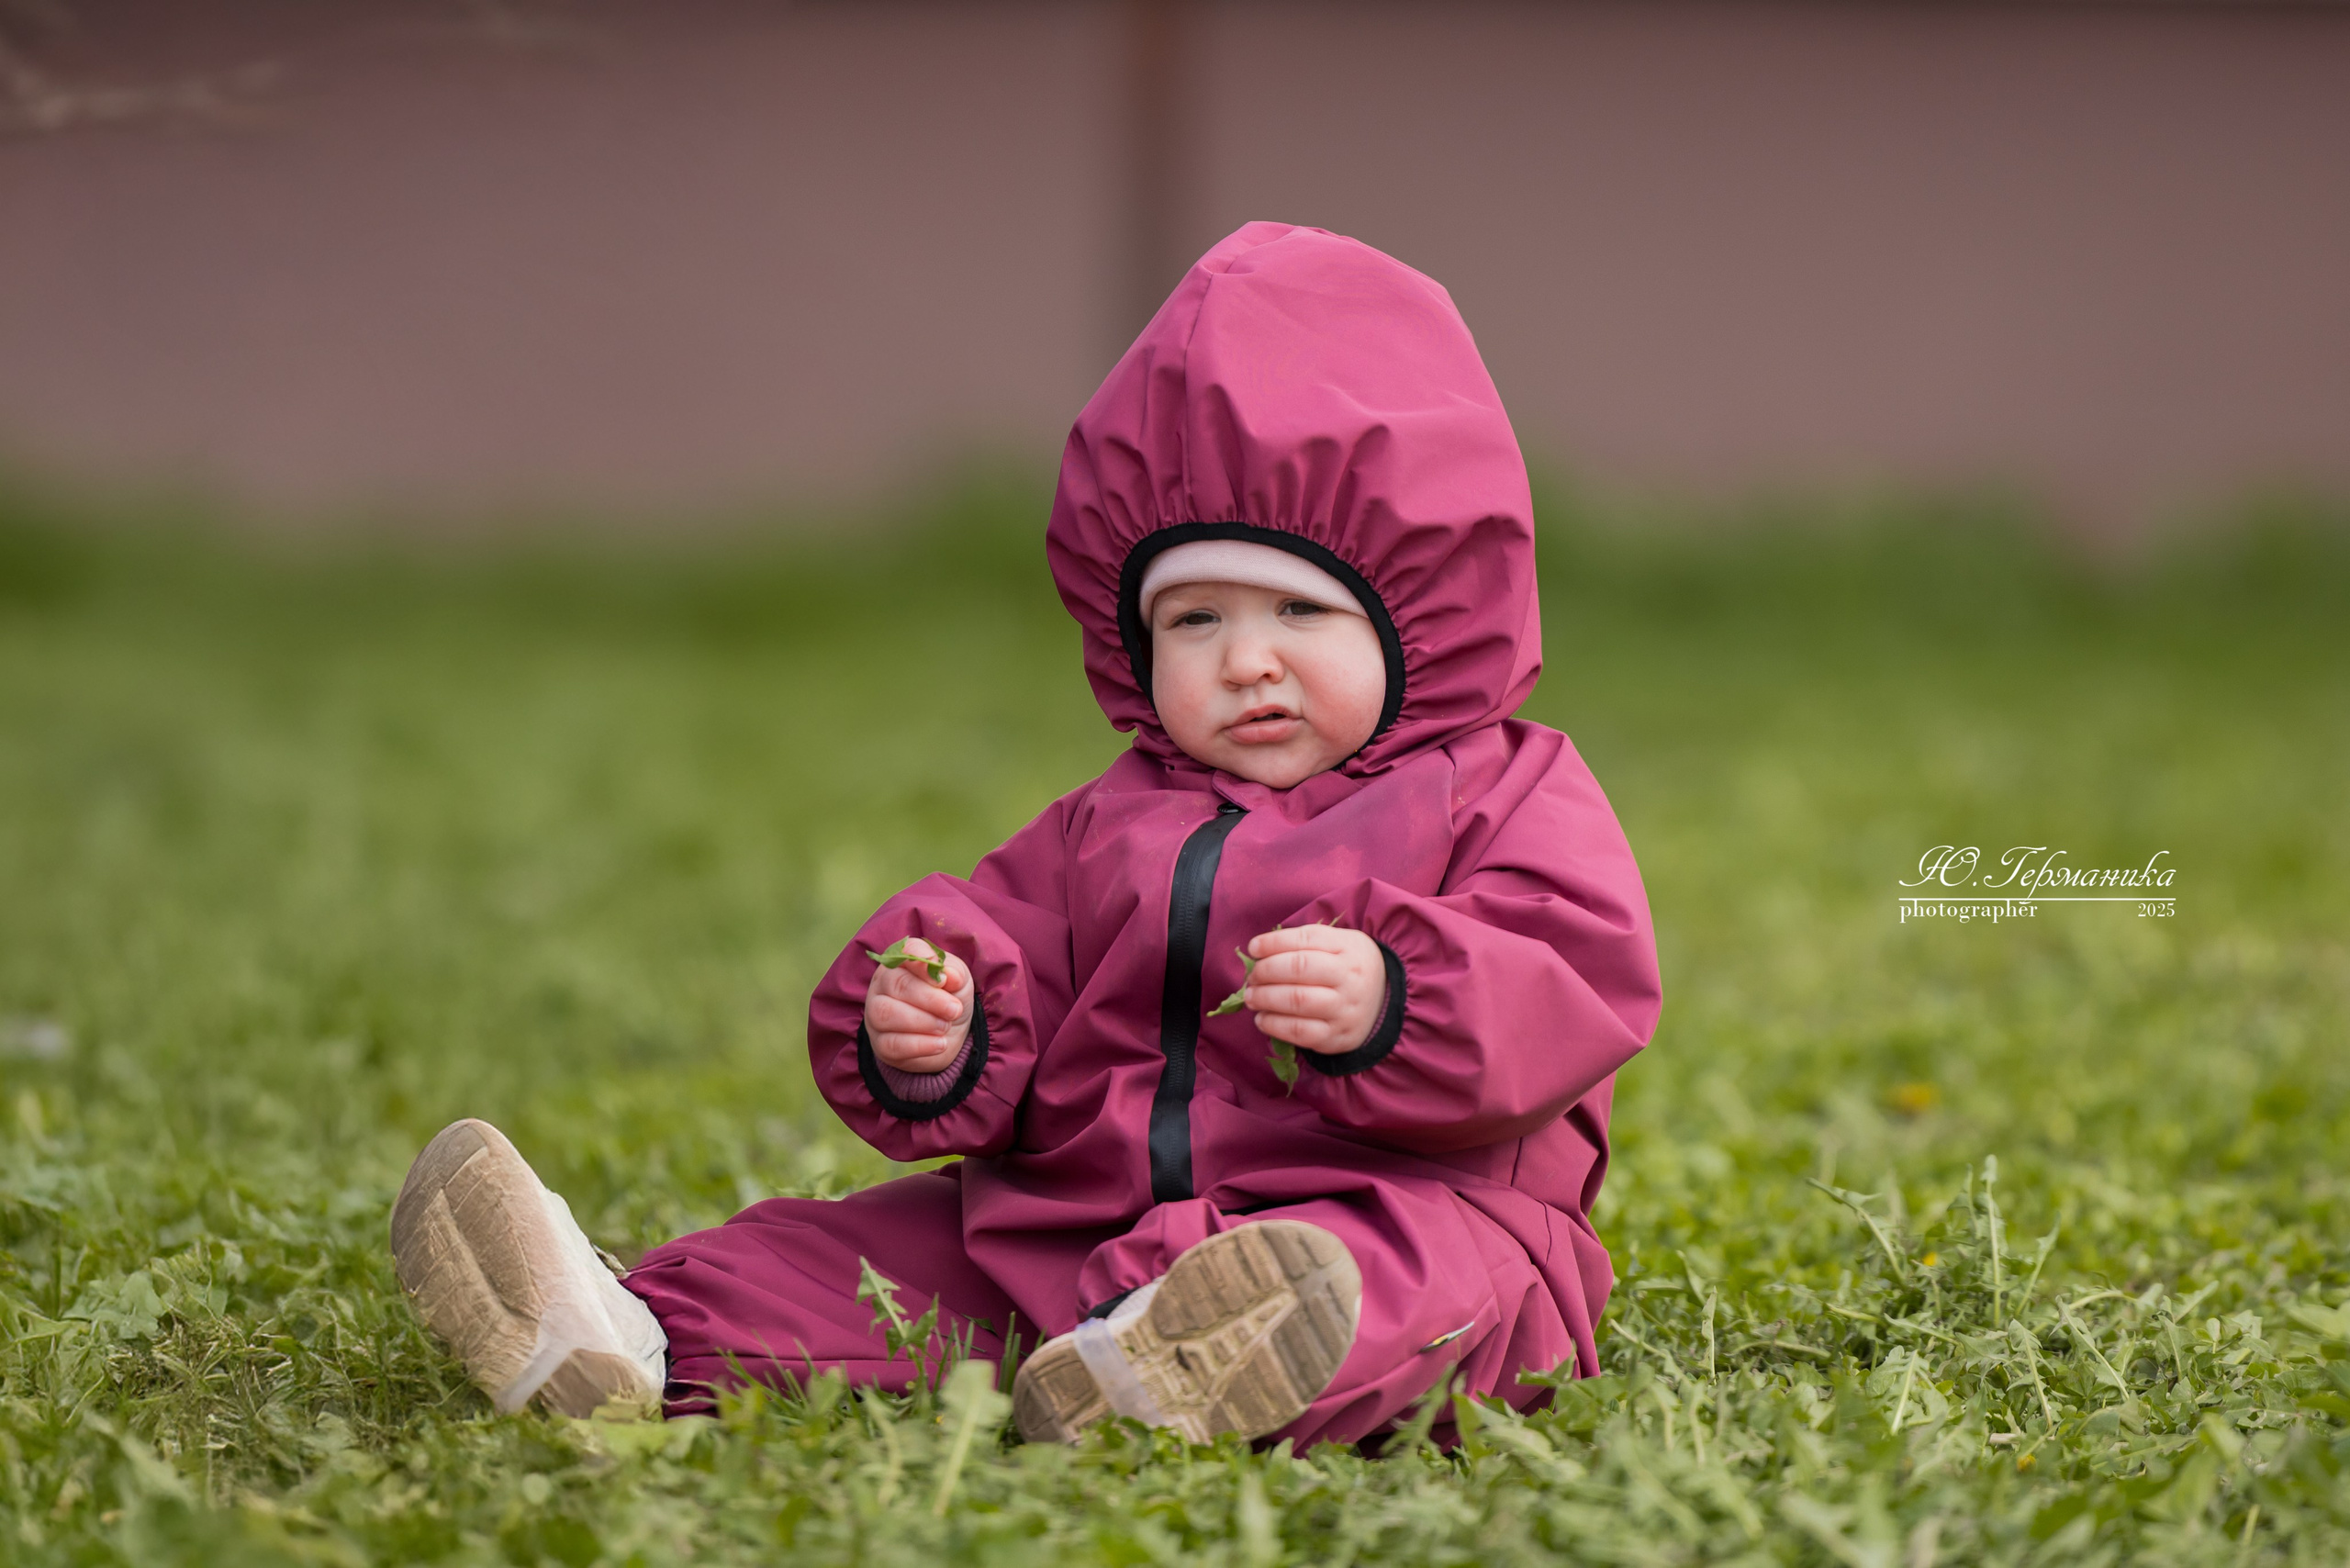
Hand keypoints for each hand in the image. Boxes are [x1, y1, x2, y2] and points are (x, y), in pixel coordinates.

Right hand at [864, 938, 973, 1072]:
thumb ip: (955, 973)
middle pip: (896, 984)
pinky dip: (921, 1045)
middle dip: (929, 998)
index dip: (923, 962)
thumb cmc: (949, 1000)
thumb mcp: (959, 982)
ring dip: (923, 1021)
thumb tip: (949, 975)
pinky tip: (940, 1044)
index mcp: (901, 963)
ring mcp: (876, 1015)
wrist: (947, 1036)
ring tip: (945, 1027)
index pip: (904, 951)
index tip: (944, 979)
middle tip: (954, 1009)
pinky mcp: (880, 1044)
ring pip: (886, 1014)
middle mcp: (882, 985)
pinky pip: (892, 1044)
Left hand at [1240, 925, 1385, 1054]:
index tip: (1253, 948)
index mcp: (1348, 948)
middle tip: (1252, 976)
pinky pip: (1299, 1032)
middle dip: (1266, 970)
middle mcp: (1350, 977)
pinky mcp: (1336, 1037)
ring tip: (1251, 997)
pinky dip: (1274, 1025)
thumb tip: (1260, 951)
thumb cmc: (1348, 968)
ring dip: (1265, 997)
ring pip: (1297, 1000)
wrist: (1383, 1004)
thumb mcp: (1339, 944)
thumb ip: (1305, 943)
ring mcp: (1345, 1009)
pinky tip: (1262, 1019)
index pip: (1306, 938)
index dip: (1274, 942)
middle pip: (1299, 968)